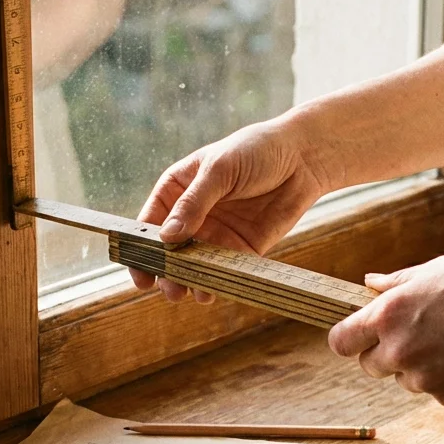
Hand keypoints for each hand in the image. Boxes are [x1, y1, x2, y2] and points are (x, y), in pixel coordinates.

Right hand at [133, 118, 332, 302]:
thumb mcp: (220, 169)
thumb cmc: (257, 150)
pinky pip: (225, 269)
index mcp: (178, 189)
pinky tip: (213, 290)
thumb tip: (166, 237)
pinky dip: (217, 282)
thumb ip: (194, 203)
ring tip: (190, 292)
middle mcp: (194, 215)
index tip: (138, 270)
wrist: (304, 157)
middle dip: (166, 271)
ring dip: (190, 281)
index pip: (151, 221)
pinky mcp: (242, 248)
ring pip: (195, 265)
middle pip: (170, 250)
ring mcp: (217, 233)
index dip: (141, 246)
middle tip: (169, 289)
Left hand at [327, 253, 443, 408]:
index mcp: (389, 315)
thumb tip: (368, 285)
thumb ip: (396, 284)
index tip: (358, 336)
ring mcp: (426, 380)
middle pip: (370, 366)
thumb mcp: (437, 270)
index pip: (341, 342)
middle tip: (418, 334)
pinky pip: (437, 393)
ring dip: (420, 367)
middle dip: (385, 353)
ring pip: (406, 380)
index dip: (349, 339)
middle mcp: (401, 351)